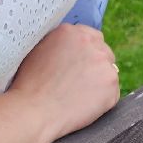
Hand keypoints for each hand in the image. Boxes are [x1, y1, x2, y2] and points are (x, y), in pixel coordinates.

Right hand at [8, 23, 120, 142]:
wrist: (34, 111)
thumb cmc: (29, 85)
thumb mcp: (39, 50)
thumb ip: (60, 43)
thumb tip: (71, 49)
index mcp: (71, 31)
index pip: (90, 36)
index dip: (84, 53)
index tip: (77, 66)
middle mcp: (91, 43)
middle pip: (103, 51)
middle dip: (94, 65)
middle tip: (78, 82)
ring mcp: (104, 63)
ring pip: (108, 71)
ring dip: (99, 81)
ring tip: (77, 96)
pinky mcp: (112, 84)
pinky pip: (112, 91)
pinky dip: (102, 100)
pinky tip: (83, 105)